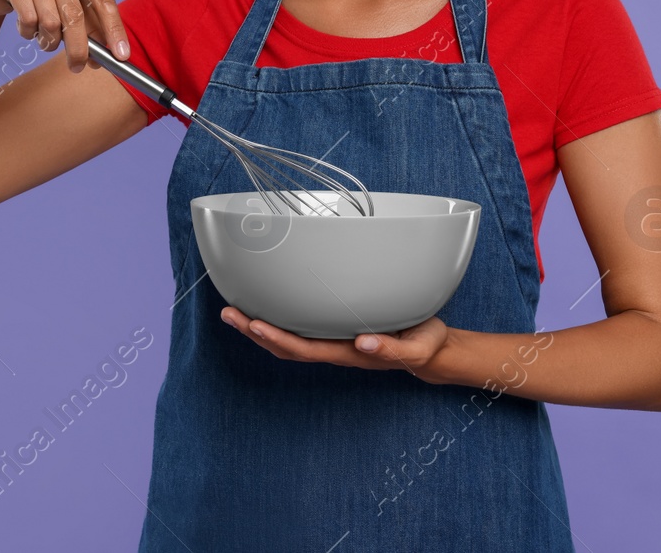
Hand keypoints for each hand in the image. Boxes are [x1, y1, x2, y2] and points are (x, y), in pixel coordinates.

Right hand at [0, 0, 129, 72]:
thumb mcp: (66, 4)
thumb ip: (89, 24)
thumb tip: (111, 55)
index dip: (114, 29)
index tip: (121, 56)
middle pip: (75, 15)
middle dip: (78, 48)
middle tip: (77, 67)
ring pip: (50, 21)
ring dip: (48, 40)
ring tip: (43, 37)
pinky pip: (28, 19)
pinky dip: (28, 32)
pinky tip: (25, 25)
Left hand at [221, 306, 450, 381]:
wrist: (431, 352)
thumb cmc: (423, 344)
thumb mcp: (417, 347)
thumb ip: (393, 348)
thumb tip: (363, 342)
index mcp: (350, 352)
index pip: (306, 349)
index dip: (278, 338)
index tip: (255, 325)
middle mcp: (335, 349)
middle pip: (286, 346)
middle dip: (256, 332)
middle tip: (228, 314)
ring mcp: (333, 341)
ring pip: (288, 339)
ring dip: (259, 328)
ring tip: (232, 312)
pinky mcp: (336, 330)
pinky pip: (300, 329)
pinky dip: (277, 320)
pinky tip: (262, 307)